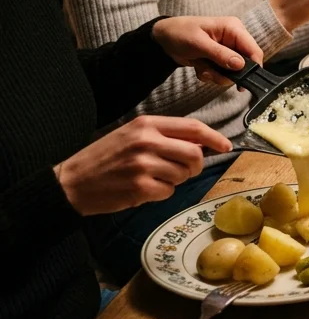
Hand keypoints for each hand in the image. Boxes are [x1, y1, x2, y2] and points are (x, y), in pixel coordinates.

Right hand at [54, 115, 230, 215]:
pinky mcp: (139, 188)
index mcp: (146, 125)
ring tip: (154, 178)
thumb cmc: (105, 158)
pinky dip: (162, 193)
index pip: (192, 128)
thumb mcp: (133, 136)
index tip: (226, 145)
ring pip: (183, 174)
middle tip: (185, 170)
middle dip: (196, 165)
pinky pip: (169, 192)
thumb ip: (165, 136)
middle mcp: (146, 142)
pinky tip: (144, 189)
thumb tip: (201, 144)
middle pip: (194, 154)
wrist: (72, 182)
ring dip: (175, 180)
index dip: (214, 138)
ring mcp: (143, 165)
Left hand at [151, 16, 262, 85]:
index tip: (244, 83)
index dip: (253, 67)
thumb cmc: (180, 33)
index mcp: (233, 29)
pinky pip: (221, 73)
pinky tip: (199, 67)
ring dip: (216, 75)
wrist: (163, 38)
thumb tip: (240, 65)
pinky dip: (210, 74)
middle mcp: (233, 40)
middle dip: (227, 73)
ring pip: (232, 72)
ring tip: (202, 68)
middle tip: (211, 72)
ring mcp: (226, 50)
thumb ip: (220, 54)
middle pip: (244, 64)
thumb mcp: (199, 43)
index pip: (253, 49)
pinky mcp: (219, 59)